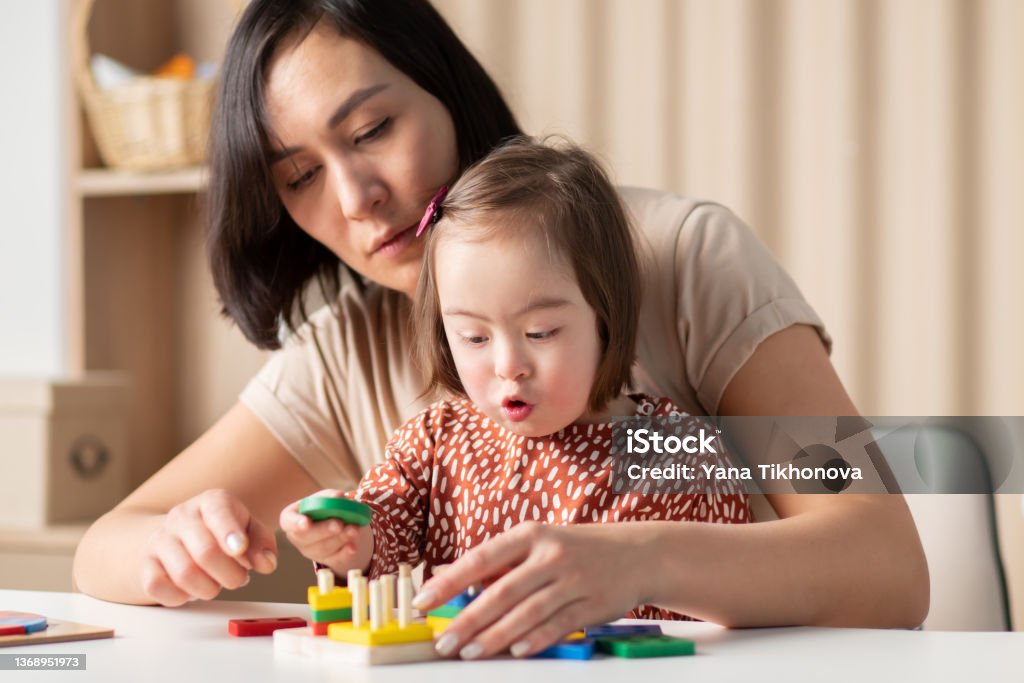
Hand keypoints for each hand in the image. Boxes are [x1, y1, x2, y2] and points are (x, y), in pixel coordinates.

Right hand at [140, 489, 277, 605]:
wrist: (176, 536)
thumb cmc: (221, 533)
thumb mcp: (248, 529)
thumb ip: (262, 544)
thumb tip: (267, 564)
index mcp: (211, 501)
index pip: (219, 511)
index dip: (230, 532)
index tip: (240, 549)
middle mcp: (182, 516)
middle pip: (205, 551)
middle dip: (230, 574)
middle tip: (239, 579)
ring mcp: (159, 539)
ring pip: (184, 573)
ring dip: (209, 589)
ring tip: (217, 584)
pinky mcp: (145, 565)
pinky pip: (158, 587)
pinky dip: (180, 596)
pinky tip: (191, 590)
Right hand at [279, 489, 372, 575]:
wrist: (336, 521)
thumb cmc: (324, 507)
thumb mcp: (325, 497)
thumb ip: (329, 496)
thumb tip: (338, 497)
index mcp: (291, 517)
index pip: (288, 521)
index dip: (296, 523)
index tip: (306, 523)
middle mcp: (298, 536)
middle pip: (306, 537)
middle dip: (324, 530)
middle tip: (338, 524)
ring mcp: (310, 551)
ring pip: (323, 548)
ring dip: (340, 539)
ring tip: (354, 530)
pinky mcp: (326, 560)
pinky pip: (334, 559)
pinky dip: (345, 553)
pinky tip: (353, 547)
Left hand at [412, 522, 645, 658]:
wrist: (636, 553)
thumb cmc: (576, 549)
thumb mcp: (539, 543)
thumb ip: (501, 563)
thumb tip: (453, 581)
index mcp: (531, 534)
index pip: (481, 558)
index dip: (450, 581)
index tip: (424, 601)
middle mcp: (551, 555)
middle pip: (501, 592)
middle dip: (468, 620)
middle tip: (444, 641)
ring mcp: (573, 581)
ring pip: (527, 613)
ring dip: (495, 636)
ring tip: (470, 652)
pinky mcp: (592, 605)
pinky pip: (557, 626)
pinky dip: (534, 640)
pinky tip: (514, 651)